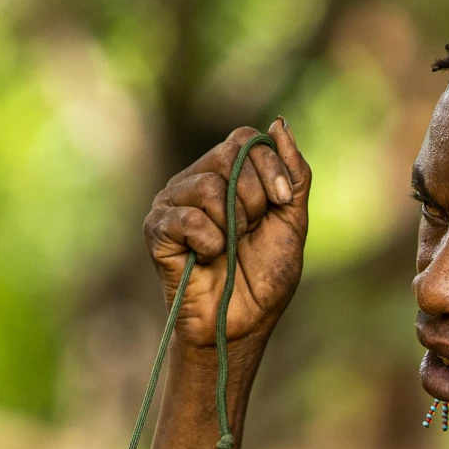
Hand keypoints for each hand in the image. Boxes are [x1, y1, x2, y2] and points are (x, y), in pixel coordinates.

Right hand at [143, 120, 311, 350]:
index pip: (244, 138)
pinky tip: (207, 258)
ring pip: (209, 186)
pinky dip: (209, 242)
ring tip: (227, 248)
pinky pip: (187, 217)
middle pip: (228, 155)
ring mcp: (172, 203)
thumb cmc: (264, 277)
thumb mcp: (291, 220)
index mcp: (227, 176)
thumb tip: (279, 123)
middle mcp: (196, 181)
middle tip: (248, 233)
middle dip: (253, 199)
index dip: (269, 166)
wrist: (242, 325)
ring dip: (232, 224)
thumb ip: (293, 173)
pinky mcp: (156, 229)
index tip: (283, 202)